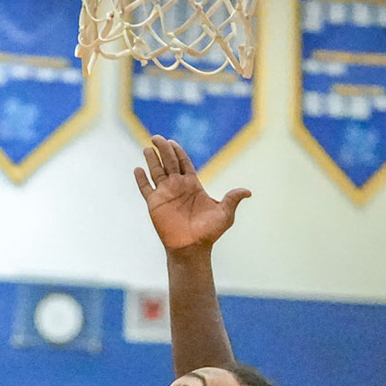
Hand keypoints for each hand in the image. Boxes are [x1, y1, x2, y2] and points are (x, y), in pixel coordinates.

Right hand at [134, 136, 248, 250]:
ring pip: (156, 172)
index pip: (183, 162)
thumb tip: (248, 192)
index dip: (177, 151)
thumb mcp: (225, 214)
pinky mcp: (154, 204)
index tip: (171, 141)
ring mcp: (165, 194)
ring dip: (151, 159)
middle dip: (163, 149)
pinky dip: (141, 179)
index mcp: (192, 185)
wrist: (193, 248)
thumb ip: (232, 199)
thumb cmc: (209, 233)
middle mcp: (177, 187)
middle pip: (169, 162)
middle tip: (157, 137)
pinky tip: (137, 169)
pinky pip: (145, 189)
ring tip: (148, 148)